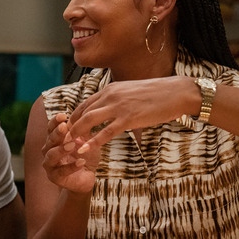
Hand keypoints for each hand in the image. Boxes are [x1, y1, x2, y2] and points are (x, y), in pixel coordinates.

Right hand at [41, 113, 99, 192]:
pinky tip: (81, 162)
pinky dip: (71, 166)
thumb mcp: (86, 141)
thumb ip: (82, 131)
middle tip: (64, 127)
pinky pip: (62, 171)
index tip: (63, 115)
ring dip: (61, 150)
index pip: (51, 129)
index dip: (55, 122)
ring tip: (72, 145)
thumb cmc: (84, 156)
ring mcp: (50, 165)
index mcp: (54, 141)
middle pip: (50, 141)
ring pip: (51, 156)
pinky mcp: (55, 178)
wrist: (87, 177)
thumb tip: (84, 115)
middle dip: (56, 133)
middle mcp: (48, 151)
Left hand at [67, 76, 192, 153]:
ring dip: (76, 134)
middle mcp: (110, 95)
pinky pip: (105, 132)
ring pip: (89, 120)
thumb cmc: (157, 94)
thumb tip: (110, 111)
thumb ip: (118, 100)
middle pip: (82, 112)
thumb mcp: (131, 92)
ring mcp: (119, 106)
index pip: (84, 104)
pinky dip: (92, 142)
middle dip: (69, 127)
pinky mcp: (128, 118)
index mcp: (110, 89)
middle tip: (62, 141)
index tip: (68, 130)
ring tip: (68, 147)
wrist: (176, 92)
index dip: (73, 118)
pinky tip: (84, 150)